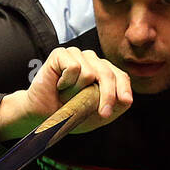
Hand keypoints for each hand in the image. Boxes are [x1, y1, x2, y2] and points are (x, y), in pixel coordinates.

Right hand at [0, 47, 133, 140]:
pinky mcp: (61, 54)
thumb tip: (127, 99)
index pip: (120, 76)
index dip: (123, 89)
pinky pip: (74, 67)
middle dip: (107, 96)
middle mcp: (92, 61)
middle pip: (108, 74)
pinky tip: (59, 85)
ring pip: (89, 73)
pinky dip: (66, 82)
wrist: (41, 116)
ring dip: (77, 92)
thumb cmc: (68, 114)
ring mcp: (77, 55)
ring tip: (66, 96)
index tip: (125, 102)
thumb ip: (114, 107)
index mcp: (103, 72)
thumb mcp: (95, 116)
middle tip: (103, 113)